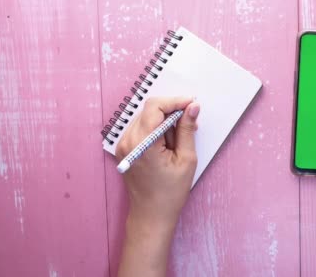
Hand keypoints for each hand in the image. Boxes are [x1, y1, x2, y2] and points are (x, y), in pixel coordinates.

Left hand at [116, 96, 199, 228]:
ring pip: (146, 117)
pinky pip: (141, 128)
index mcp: (143, 143)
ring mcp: (123, 144)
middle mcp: (128, 141)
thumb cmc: (171, 192)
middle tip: (190, 123)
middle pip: (149, 110)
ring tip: (179, 138)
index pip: (155, 106)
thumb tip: (192, 107)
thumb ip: (187, 130)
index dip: (175, 101)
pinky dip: (156, 129)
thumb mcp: (186, 159)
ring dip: (164, 120)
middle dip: (171, 111)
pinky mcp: (124, 148)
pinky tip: (168, 143)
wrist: (151, 215)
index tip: (191, 104)